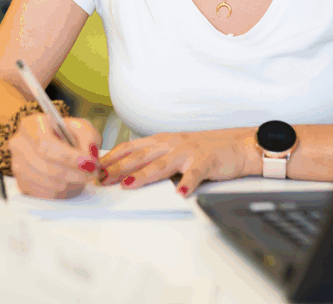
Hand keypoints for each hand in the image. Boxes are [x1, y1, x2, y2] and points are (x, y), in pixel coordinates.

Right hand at [8, 115, 101, 198]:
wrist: (56, 147)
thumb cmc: (66, 136)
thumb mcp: (81, 127)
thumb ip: (88, 136)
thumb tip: (88, 153)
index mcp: (31, 125)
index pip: (45, 144)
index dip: (68, 156)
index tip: (87, 161)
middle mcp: (19, 144)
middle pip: (46, 166)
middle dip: (73, 172)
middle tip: (90, 172)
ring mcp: (18, 165)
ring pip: (47, 182)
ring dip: (70, 182)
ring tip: (81, 176)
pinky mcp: (22, 183)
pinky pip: (44, 193)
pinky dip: (61, 190)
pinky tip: (68, 181)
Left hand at [98, 128, 257, 195]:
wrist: (237, 145)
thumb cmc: (204, 150)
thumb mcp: (174, 149)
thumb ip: (154, 157)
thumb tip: (127, 170)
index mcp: (161, 141)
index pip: (130, 148)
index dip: (112, 158)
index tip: (95, 169)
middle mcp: (171, 144)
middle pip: (140, 156)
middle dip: (118, 168)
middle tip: (101, 179)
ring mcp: (188, 152)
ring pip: (162, 164)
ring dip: (144, 174)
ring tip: (129, 184)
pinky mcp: (206, 161)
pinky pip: (195, 174)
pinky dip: (188, 183)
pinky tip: (180, 193)